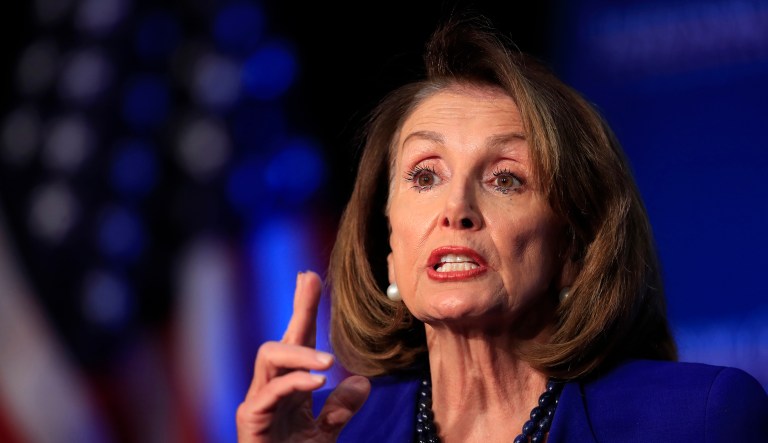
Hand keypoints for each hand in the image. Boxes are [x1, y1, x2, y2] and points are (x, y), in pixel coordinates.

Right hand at [236, 270, 370, 441]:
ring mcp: (257, 403)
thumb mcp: (326, 434)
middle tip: (310, 282)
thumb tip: (362, 381)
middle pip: (281, 340)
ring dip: (300, 352)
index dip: (305, 311)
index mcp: (289, 390)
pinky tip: (318, 380)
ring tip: (328, 363)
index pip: (298, 344)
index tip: (310, 276)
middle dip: (297, 309)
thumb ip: (340, 409)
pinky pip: (269, 392)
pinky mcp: (250, 420)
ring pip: (269, 357)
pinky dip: (294, 383)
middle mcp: (270, 390)